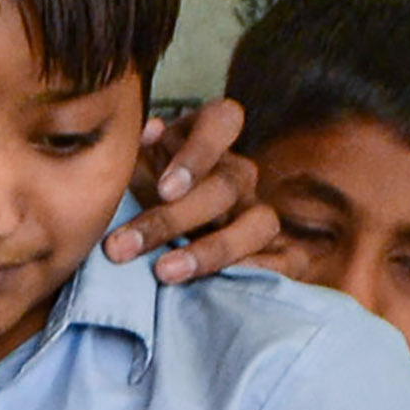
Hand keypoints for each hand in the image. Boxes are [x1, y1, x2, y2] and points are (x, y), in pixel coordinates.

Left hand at [103, 97, 280, 277]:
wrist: (146, 248)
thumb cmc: (133, 197)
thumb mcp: (126, 170)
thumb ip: (134, 153)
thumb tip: (150, 132)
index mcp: (204, 139)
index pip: (223, 121)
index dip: (200, 152)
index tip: (165, 189)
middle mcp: (235, 173)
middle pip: (224, 186)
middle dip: (171, 219)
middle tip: (123, 247)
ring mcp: (256, 212)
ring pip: (258, 223)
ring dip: (212, 250)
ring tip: (164, 272)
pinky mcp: (274, 251)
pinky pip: (286, 260)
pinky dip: (260, 271)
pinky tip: (222, 287)